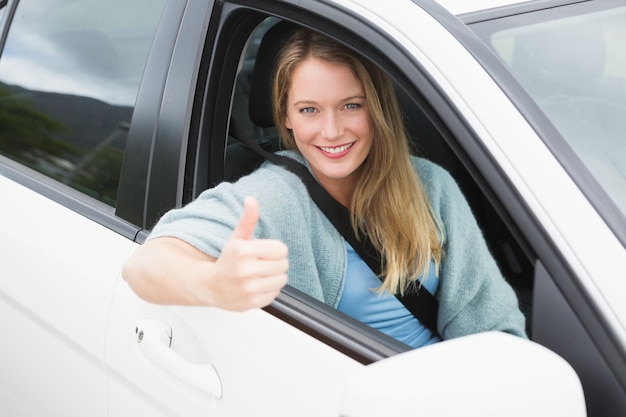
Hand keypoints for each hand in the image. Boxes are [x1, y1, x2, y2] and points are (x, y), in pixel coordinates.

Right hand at [208, 196, 288, 310]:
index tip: (263, 252)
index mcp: (244, 251)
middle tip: (260, 264)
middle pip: (284, 264)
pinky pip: (276, 293)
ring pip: (282, 279)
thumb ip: (248, 219)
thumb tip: (251, 200)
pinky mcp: (253, 302)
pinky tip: (256, 285)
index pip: (281, 249)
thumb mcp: (237, 238)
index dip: (274, 250)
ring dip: (274, 277)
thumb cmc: (226, 261)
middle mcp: (247, 270)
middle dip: (275, 263)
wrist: (210, 286)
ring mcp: (250, 288)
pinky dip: (269, 290)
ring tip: (259, 275)